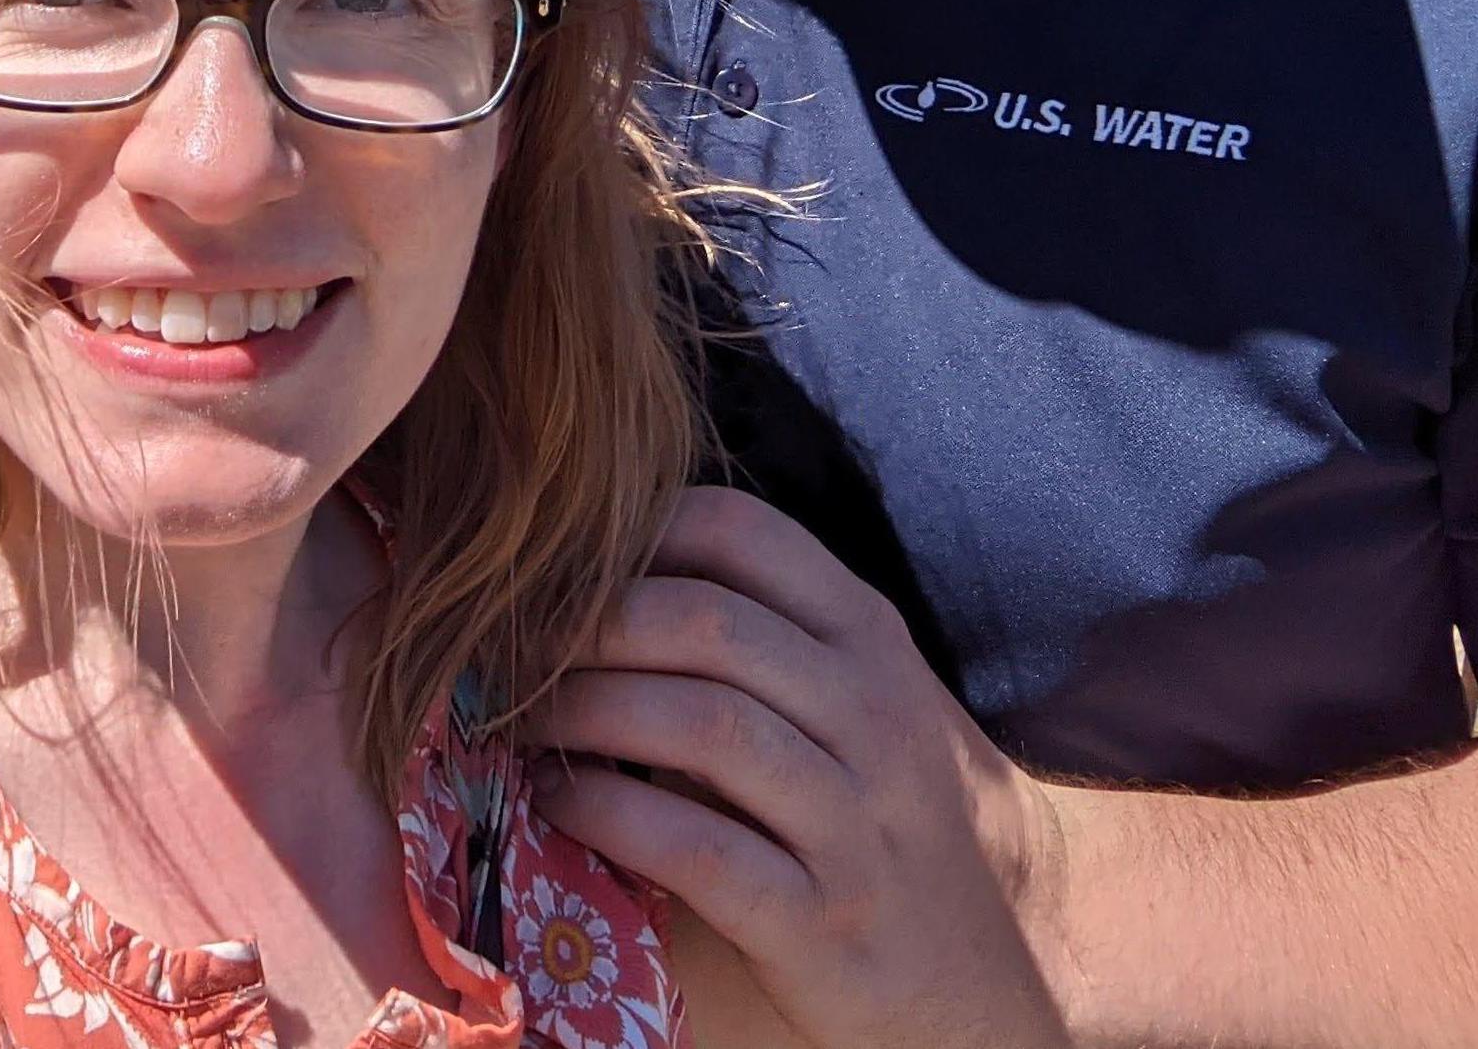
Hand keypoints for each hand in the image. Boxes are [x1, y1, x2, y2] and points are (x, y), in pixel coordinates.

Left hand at [526, 487, 1069, 1048]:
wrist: (997, 975)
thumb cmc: (890, 809)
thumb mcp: (857, 693)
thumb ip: (764, 625)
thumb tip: (600, 563)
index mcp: (867, 636)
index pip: (740, 531)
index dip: (632, 530)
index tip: (557, 561)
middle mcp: (872, 712)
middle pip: (704, 621)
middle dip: (585, 624)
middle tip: (509, 645)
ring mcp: (856, 821)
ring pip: (700, 725)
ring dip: (584, 712)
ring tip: (518, 721)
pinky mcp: (826, 924)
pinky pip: (697, 849)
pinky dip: (609, 815)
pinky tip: (557, 803)